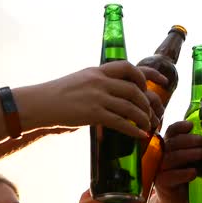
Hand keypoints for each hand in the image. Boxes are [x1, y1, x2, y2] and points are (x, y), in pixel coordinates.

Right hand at [28, 61, 166, 138]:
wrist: (38, 103)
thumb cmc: (56, 96)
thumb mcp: (79, 82)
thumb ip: (97, 85)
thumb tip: (112, 96)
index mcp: (97, 71)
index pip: (129, 67)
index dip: (149, 74)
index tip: (163, 81)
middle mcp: (99, 81)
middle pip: (135, 88)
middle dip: (149, 102)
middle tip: (154, 112)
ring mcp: (96, 96)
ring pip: (131, 106)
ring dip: (144, 117)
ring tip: (149, 126)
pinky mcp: (92, 113)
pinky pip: (121, 122)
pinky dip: (134, 130)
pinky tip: (140, 136)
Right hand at [156, 121, 200, 202]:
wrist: (178, 198)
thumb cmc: (187, 175)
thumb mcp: (193, 160)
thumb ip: (199, 148)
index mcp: (170, 145)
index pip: (172, 131)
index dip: (180, 126)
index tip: (192, 125)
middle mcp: (162, 155)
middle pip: (172, 142)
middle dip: (188, 140)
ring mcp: (160, 169)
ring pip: (171, 157)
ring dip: (187, 154)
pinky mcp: (161, 183)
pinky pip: (170, 176)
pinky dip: (183, 173)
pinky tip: (194, 172)